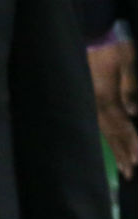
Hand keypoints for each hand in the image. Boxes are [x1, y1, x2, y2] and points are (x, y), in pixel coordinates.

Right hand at [88, 38, 137, 178]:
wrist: (92, 38)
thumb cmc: (113, 49)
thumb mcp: (128, 62)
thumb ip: (130, 88)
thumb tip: (133, 113)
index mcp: (108, 98)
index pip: (123, 126)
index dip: (132, 144)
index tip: (137, 160)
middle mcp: (99, 107)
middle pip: (113, 135)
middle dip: (124, 154)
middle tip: (130, 174)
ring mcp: (92, 106)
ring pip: (105, 133)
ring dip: (115, 151)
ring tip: (123, 167)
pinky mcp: (90, 103)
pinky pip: (99, 126)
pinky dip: (106, 139)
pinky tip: (109, 147)